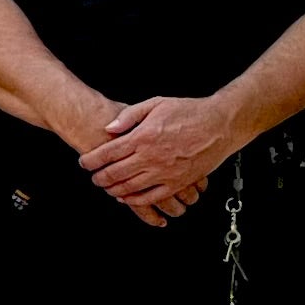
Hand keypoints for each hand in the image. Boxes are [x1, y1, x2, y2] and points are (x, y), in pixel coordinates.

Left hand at [81, 94, 242, 216]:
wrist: (220, 125)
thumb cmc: (189, 112)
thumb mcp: (156, 104)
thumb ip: (129, 115)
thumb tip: (109, 128)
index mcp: (143, 136)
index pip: (108, 153)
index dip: (91, 160)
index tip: (84, 162)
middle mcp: (151, 157)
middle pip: (114, 173)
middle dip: (99, 177)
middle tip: (93, 177)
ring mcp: (164, 172)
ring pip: (129, 188)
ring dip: (112, 190)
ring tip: (106, 187)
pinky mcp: (177, 183)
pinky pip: (151, 197)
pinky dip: (135, 200)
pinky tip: (126, 198)